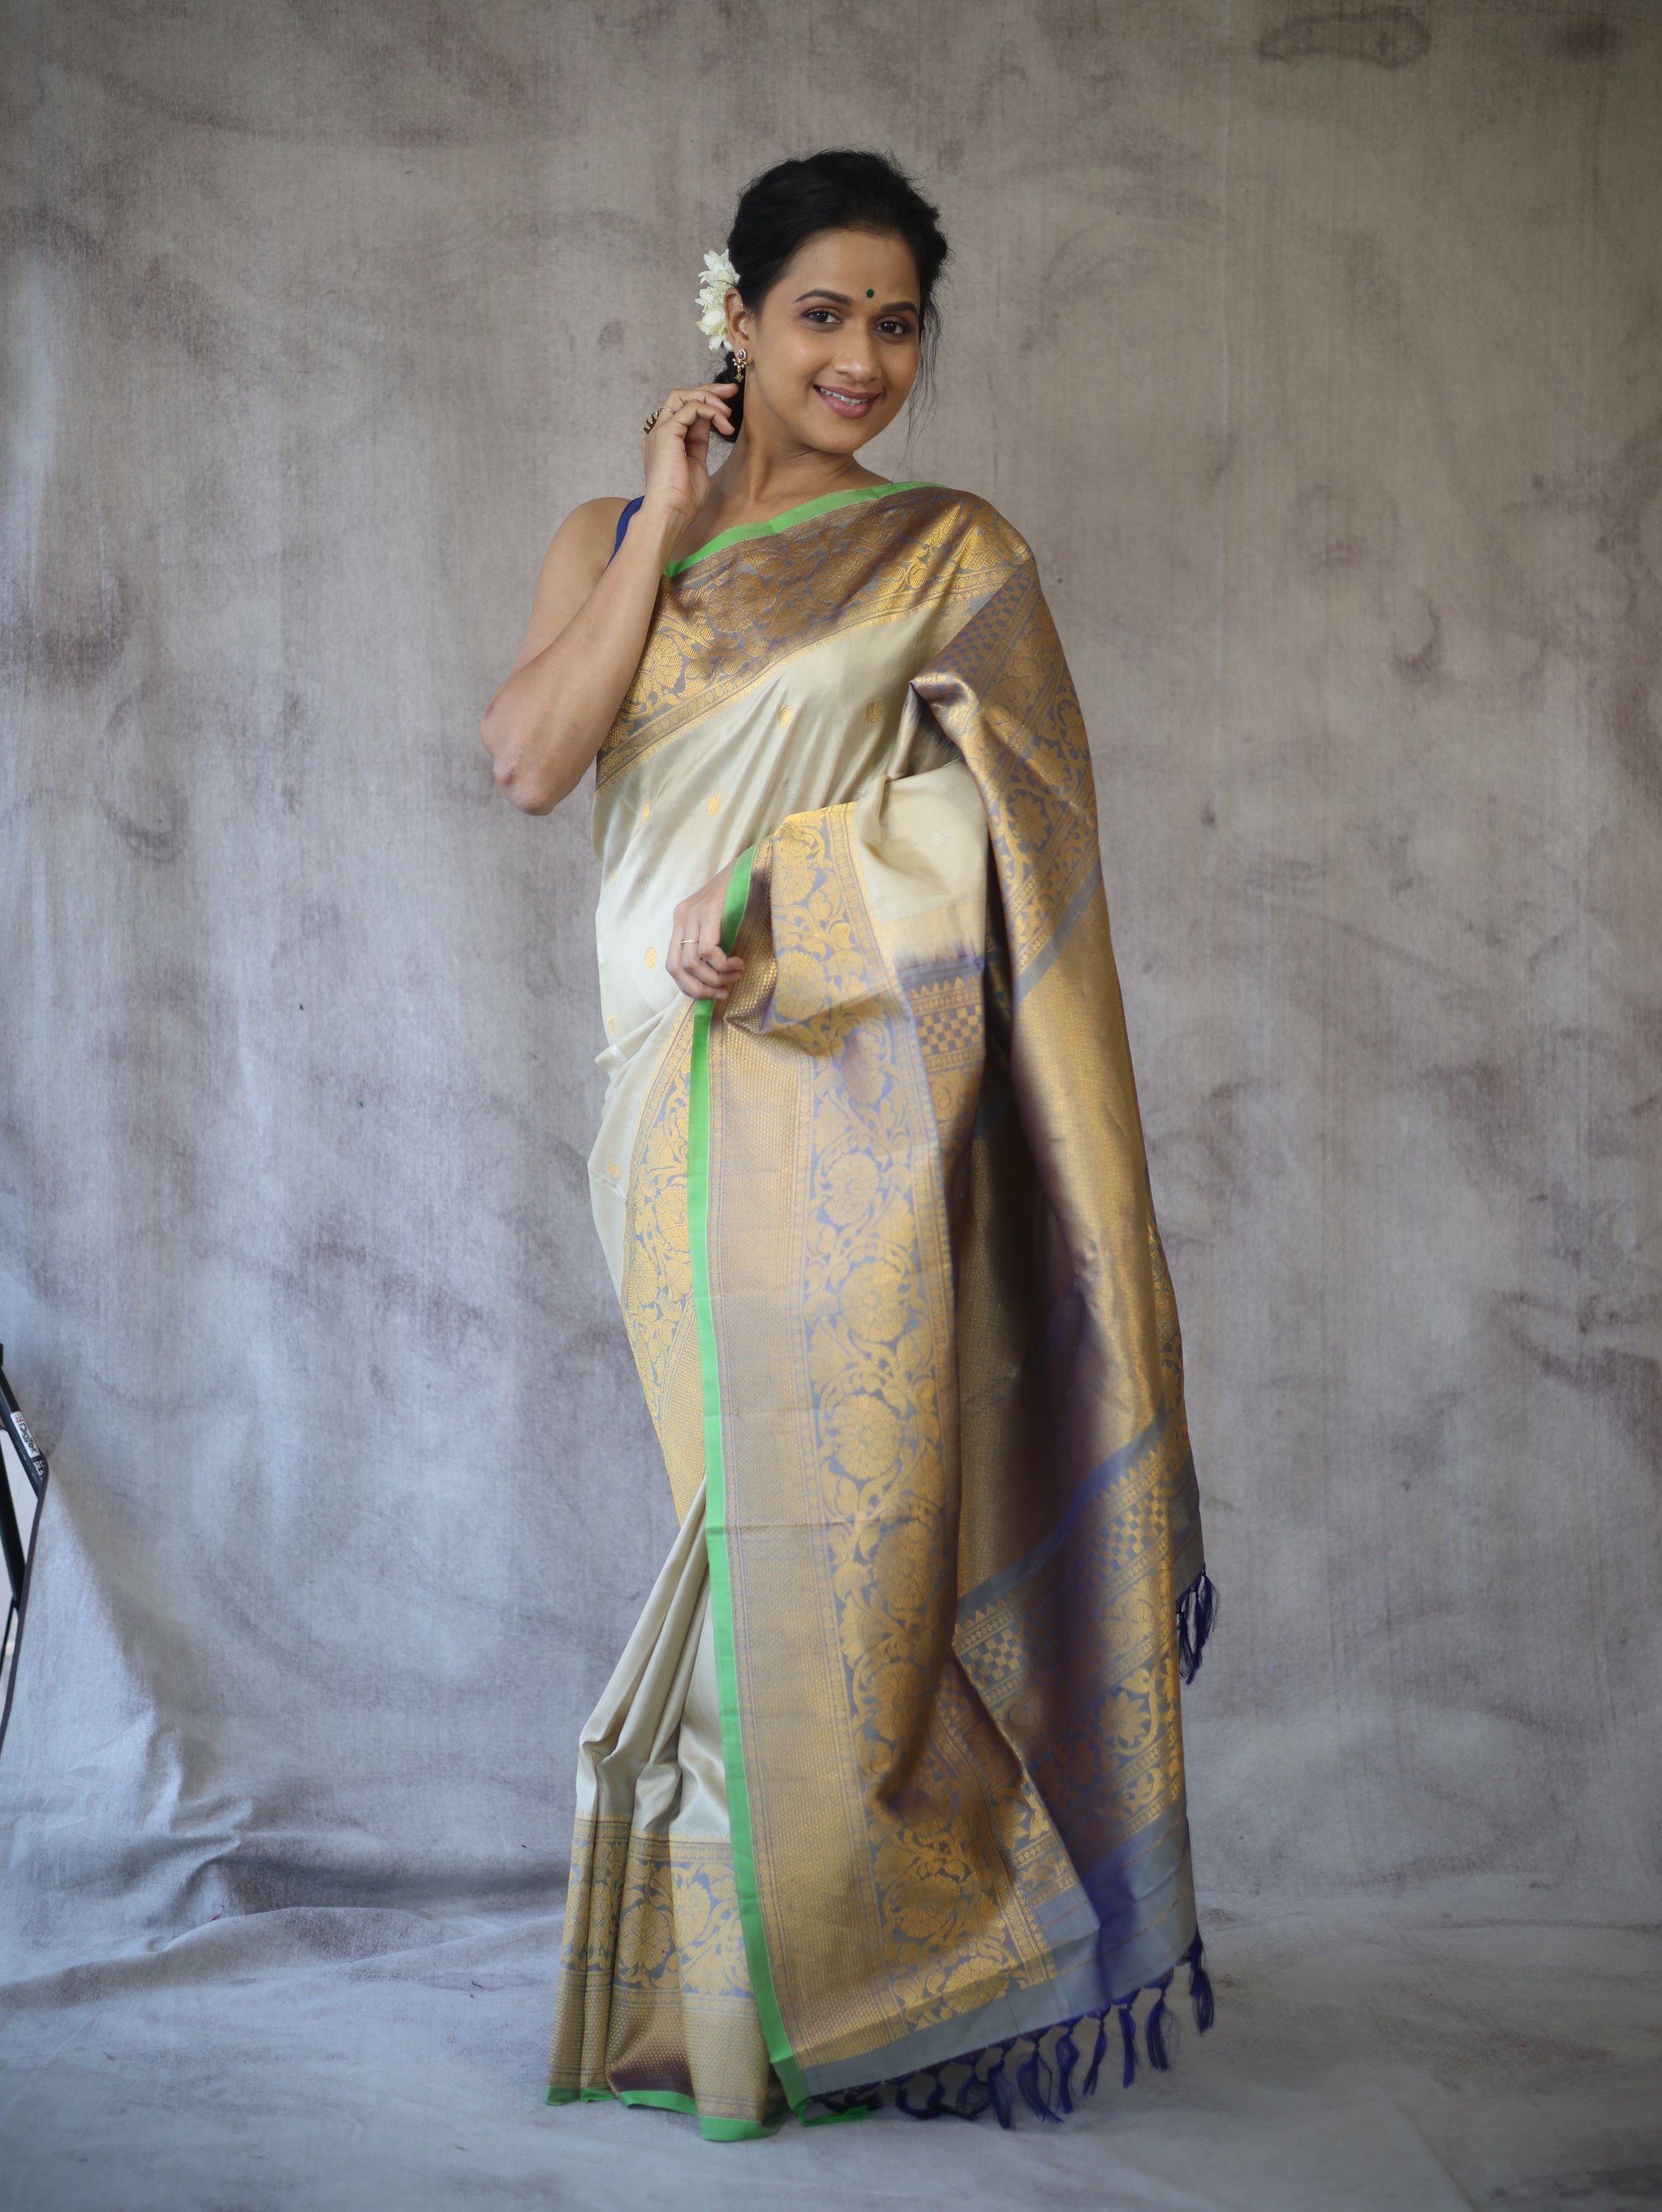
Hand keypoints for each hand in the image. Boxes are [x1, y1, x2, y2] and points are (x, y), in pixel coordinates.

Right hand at [639, 383, 737, 528]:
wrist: (670, 515)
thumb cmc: (683, 501)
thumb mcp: (697, 464)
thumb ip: (700, 443)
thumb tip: (711, 423)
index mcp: (665, 441)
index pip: (684, 410)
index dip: (706, 402)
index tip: (728, 402)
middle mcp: (659, 433)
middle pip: (681, 396)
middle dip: (709, 389)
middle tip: (732, 390)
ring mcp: (661, 432)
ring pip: (683, 396)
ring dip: (710, 398)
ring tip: (728, 412)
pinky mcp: (667, 433)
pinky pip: (691, 408)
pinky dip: (710, 411)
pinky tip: (723, 424)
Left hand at [667, 861, 744, 1002]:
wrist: (751, 865)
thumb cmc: (740, 897)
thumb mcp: (719, 923)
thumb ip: (711, 943)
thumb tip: (714, 980)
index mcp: (681, 922)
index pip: (672, 966)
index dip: (689, 988)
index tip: (712, 994)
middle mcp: (682, 917)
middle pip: (677, 968)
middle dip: (700, 989)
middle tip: (723, 992)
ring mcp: (693, 913)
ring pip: (692, 962)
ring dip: (716, 977)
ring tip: (736, 974)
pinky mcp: (709, 910)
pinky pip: (708, 949)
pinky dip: (722, 964)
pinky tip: (737, 962)